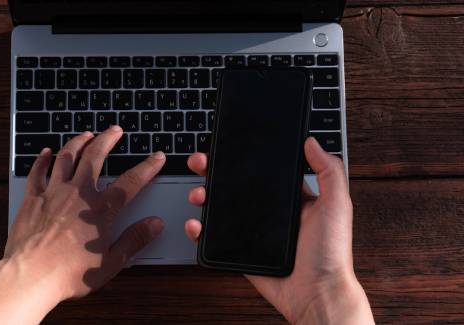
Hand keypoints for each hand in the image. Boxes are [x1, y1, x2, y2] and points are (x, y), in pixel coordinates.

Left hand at [0, 126, 165, 323]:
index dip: (147, 167)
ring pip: (67, 157)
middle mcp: (78, 194)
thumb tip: (155, 224)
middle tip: (115, 130)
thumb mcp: (111, 262)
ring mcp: (54, 193)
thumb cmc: (70, 273)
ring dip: (78, 142)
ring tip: (86, 134)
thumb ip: (135, 240)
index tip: (157, 156)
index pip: (131, 182)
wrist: (31, 276)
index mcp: (101, 209)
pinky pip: (38, 171)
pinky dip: (43, 159)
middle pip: (95, 157)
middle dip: (108, 139)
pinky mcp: (33, 198)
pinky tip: (47, 152)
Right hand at [184, 137, 373, 324]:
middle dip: (214, 171)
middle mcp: (270, 213)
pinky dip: (199, 229)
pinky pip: (215, 238)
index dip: (243, 158)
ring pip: (220, 208)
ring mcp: (253, 233)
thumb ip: (328, 171)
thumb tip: (312, 142)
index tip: (227, 147)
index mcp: (291, 199)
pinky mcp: (240, 252)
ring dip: (203, 196)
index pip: (262, 171)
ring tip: (198, 193)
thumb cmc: (331, 253)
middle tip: (202, 162)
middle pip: (235, 186)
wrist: (317, 294)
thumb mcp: (336, 204)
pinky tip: (196, 223)